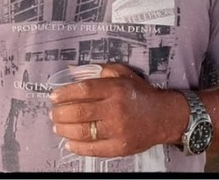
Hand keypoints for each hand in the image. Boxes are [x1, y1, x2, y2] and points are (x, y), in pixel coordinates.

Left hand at [49, 63, 181, 157]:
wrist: (164, 116)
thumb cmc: (142, 95)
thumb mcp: (125, 75)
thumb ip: (100, 70)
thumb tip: (72, 70)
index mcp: (117, 89)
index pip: (83, 90)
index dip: (64, 93)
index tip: (54, 96)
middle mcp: (116, 108)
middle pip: (78, 112)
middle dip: (59, 113)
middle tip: (54, 113)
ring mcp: (118, 129)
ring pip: (81, 131)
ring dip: (64, 130)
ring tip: (58, 126)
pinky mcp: (120, 146)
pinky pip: (92, 149)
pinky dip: (76, 146)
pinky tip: (70, 142)